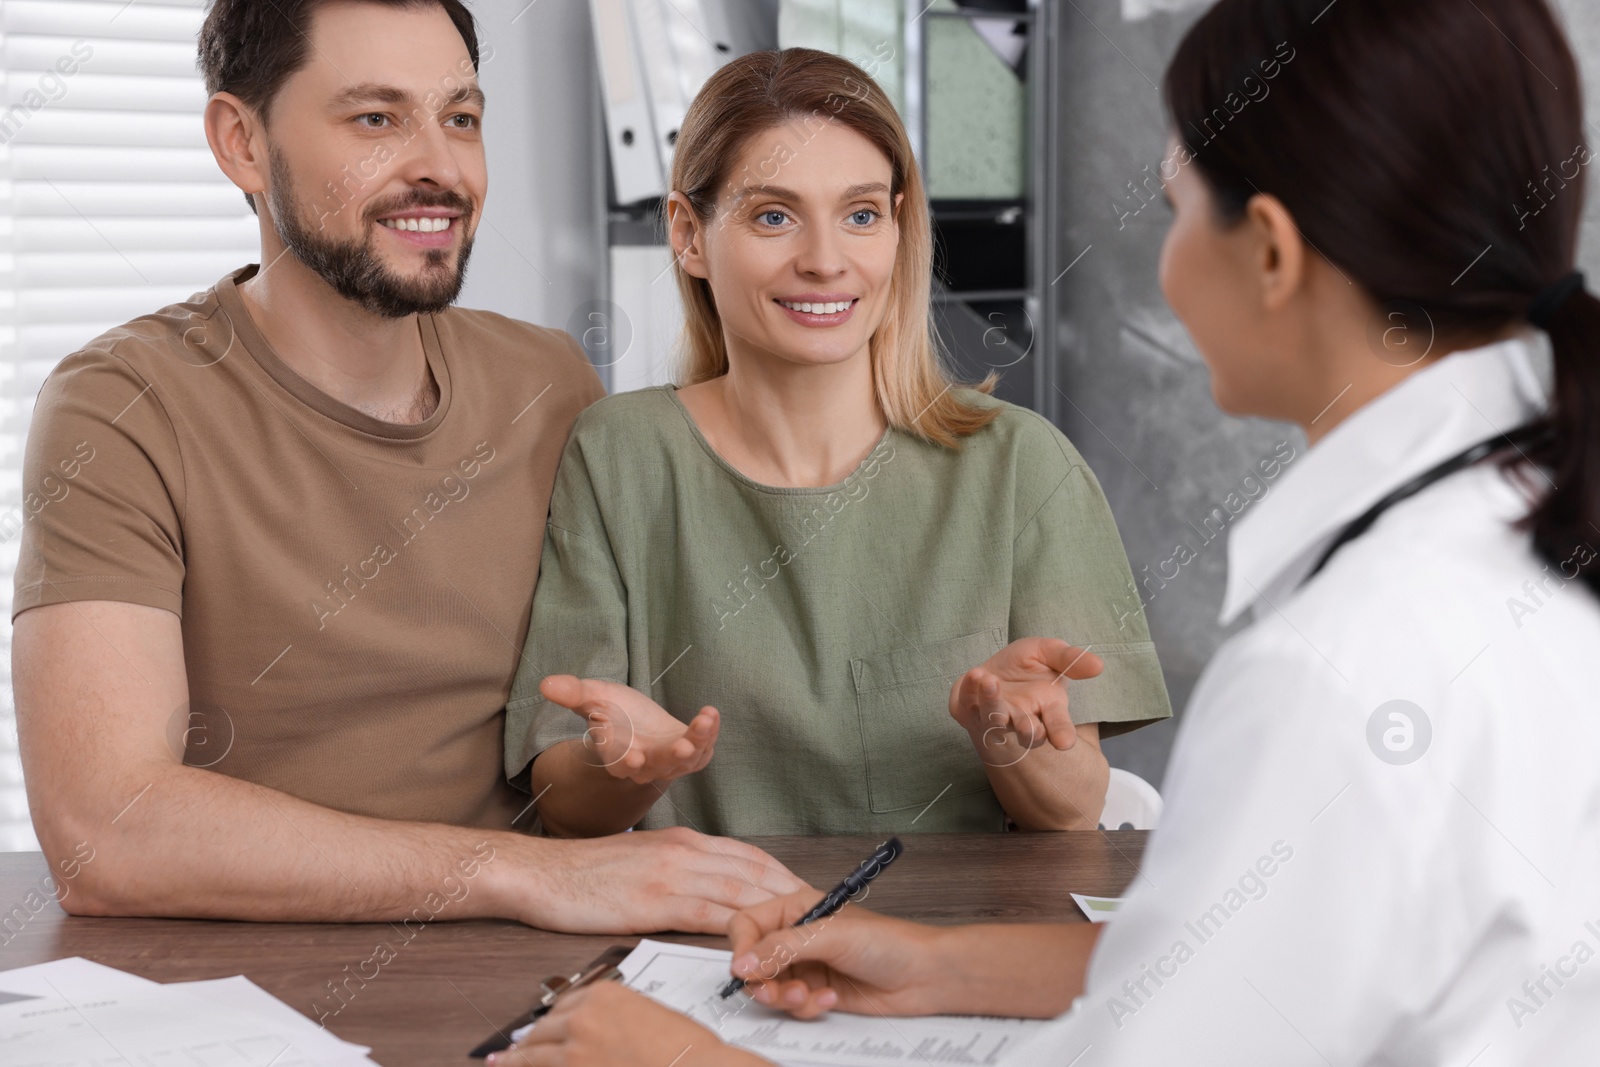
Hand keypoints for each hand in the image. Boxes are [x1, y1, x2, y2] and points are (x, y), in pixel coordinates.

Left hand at [493, 982, 759, 1066]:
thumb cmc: (686, 1049)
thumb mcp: (649, 1018)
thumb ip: (615, 1020)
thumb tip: (599, 1037)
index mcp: (605, 993)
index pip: (562, 1007)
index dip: (545, 1024)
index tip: (535, 1031)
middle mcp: (584, 1016)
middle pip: (542, 1030)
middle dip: (526, 1044)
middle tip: (510, 1053)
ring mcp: (575, 1048)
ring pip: (533, 1054)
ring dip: (517, 1060)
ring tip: (503, 1063)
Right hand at [518, 827, 809, 934]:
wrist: (541, 872)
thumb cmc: (585, 871)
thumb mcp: (642, 857)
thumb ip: (677, 865)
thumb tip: (705, 884)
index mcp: (682, 839)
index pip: (747, 854)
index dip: (781, 873)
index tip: (806, 890)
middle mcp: (684, 851)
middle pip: (753, 871)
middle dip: (792, 891)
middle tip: (821, 911)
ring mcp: (671, 874)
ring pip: (738, 890)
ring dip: (775, 909)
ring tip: (803, 927)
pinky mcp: (654, 902)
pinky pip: (706, 915)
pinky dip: (736, 927)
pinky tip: (756, 941)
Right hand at [540, 675, 718, 785]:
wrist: (640, 727)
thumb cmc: (614, 715)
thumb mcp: (593, 697)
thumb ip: (572, 693)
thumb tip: (545, 683)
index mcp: (617, 755)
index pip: (618, 762)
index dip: (625, 762)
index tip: (634, 760)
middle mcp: (645, 764)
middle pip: (657, 766)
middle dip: (670, 758)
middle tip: (680, 749)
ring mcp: (670, 761)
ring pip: (685, 759)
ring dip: (697, 742)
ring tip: (703, 722)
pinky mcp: (691, 753)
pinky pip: (703, 748)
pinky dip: (710, 731)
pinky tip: (710, 712)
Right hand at [725, 890, 945, 1018]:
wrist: (923, 974)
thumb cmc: (889, 941)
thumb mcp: (830, 937)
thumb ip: (782, 947)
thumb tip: (743, 961)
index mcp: (796, 908)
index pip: (747, 925)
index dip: (741, 948)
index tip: (746, 969)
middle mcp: (797, 937)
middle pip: (754, 962)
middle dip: (763, 981)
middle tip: (778, 990)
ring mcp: (806, 966)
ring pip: (770, 988)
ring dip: (784, 997)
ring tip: (805, 995)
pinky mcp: (816, 991)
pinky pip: (793, 1005)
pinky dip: (806, 1006)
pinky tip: (829, 998)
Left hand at [949, 638, 1102, 754]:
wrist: (993, 671)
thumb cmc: (1027, 665)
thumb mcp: (1050, 653)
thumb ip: (1070, 659)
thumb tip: (1098, 665)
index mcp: (1048, 710)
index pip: (1058, 725)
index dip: (1062, 732)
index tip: (1064, 743)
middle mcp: (1022, 718)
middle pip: (1028, 732)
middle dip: (1027, 729)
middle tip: (1026, 723)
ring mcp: (994, 716)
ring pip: (995, 718)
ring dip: (993, 704)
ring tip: (991, 682)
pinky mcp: (968, 708)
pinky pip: (967, 700)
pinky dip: (970, 687)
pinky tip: (975, 674)